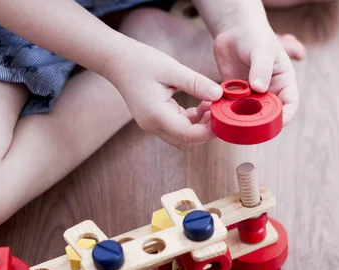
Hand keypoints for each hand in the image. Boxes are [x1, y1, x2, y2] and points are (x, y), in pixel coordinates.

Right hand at [108, 40, 222, 148]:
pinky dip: (192, 121)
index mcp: (156, 115)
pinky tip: (201, 105)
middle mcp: (153, 125)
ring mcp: (153, 124)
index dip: (208, 130)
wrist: (116, 60)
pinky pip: (178, 128)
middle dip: (206, 130)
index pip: (188, 134)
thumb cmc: (141, 61)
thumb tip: (218, 94)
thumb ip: (196, 83)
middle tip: (220, 110)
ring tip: (211, 104)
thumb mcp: (172, 69)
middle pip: (187, 140)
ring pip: (183, 136)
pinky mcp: (155, 120)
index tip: (222, 116)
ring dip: (199, 126)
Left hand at [213, 23, 299, 124]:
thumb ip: (261, 68)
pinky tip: (220, 111)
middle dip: (261, 122)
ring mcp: (252, 96)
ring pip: (250, 115)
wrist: (234, 31)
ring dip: (242, 119)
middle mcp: (269, 92)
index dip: (286, 116)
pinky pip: (232, 109)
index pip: (290, 104)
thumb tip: (259, 88)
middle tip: (250, 124)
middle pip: (270, 115)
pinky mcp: (235, 96)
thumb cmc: (255, 37)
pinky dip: (228, 112)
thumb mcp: (262, 49)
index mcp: (283, 83)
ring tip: (233, 117)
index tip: (277, 123)